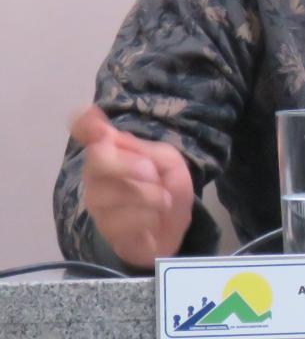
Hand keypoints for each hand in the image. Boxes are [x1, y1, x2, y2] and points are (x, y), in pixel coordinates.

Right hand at [71, 105, 193, 267]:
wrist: (173, 229)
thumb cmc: (168, 189)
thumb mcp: (169, 163)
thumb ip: (145, 149)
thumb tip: (108, 135)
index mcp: (113, 151)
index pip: (87, 132)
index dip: (86, 124)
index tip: (91, 119)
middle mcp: (97, 174)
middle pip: (96, 160)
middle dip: (129, 165)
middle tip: (152, 173)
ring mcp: (97, 203)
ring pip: (112, 193)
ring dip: (149, 196)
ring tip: (162, 202)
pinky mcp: (103, 230)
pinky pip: (121, 220)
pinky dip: (148, 218)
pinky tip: (152, 220)